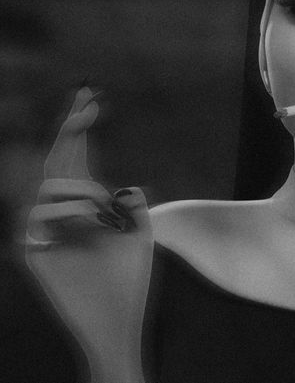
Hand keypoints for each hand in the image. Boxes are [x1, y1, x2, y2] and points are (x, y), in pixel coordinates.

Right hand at [25, 87, 152, 381]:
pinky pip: (37, 215)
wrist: (117, 318)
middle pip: (58, 162)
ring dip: (82, 188)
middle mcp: (62, 212)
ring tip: (105, 209)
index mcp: (86, 205)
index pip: (78, 159)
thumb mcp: (140, 234)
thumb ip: (133, 207)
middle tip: (87, 103)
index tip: (90, 97)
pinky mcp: (33, 250)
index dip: (80, 128)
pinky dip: (69, 210)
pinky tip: (93, 218)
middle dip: (71, 129)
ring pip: (49, 185)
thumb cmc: (130, 278)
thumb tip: (125, 187)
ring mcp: (45, 229)